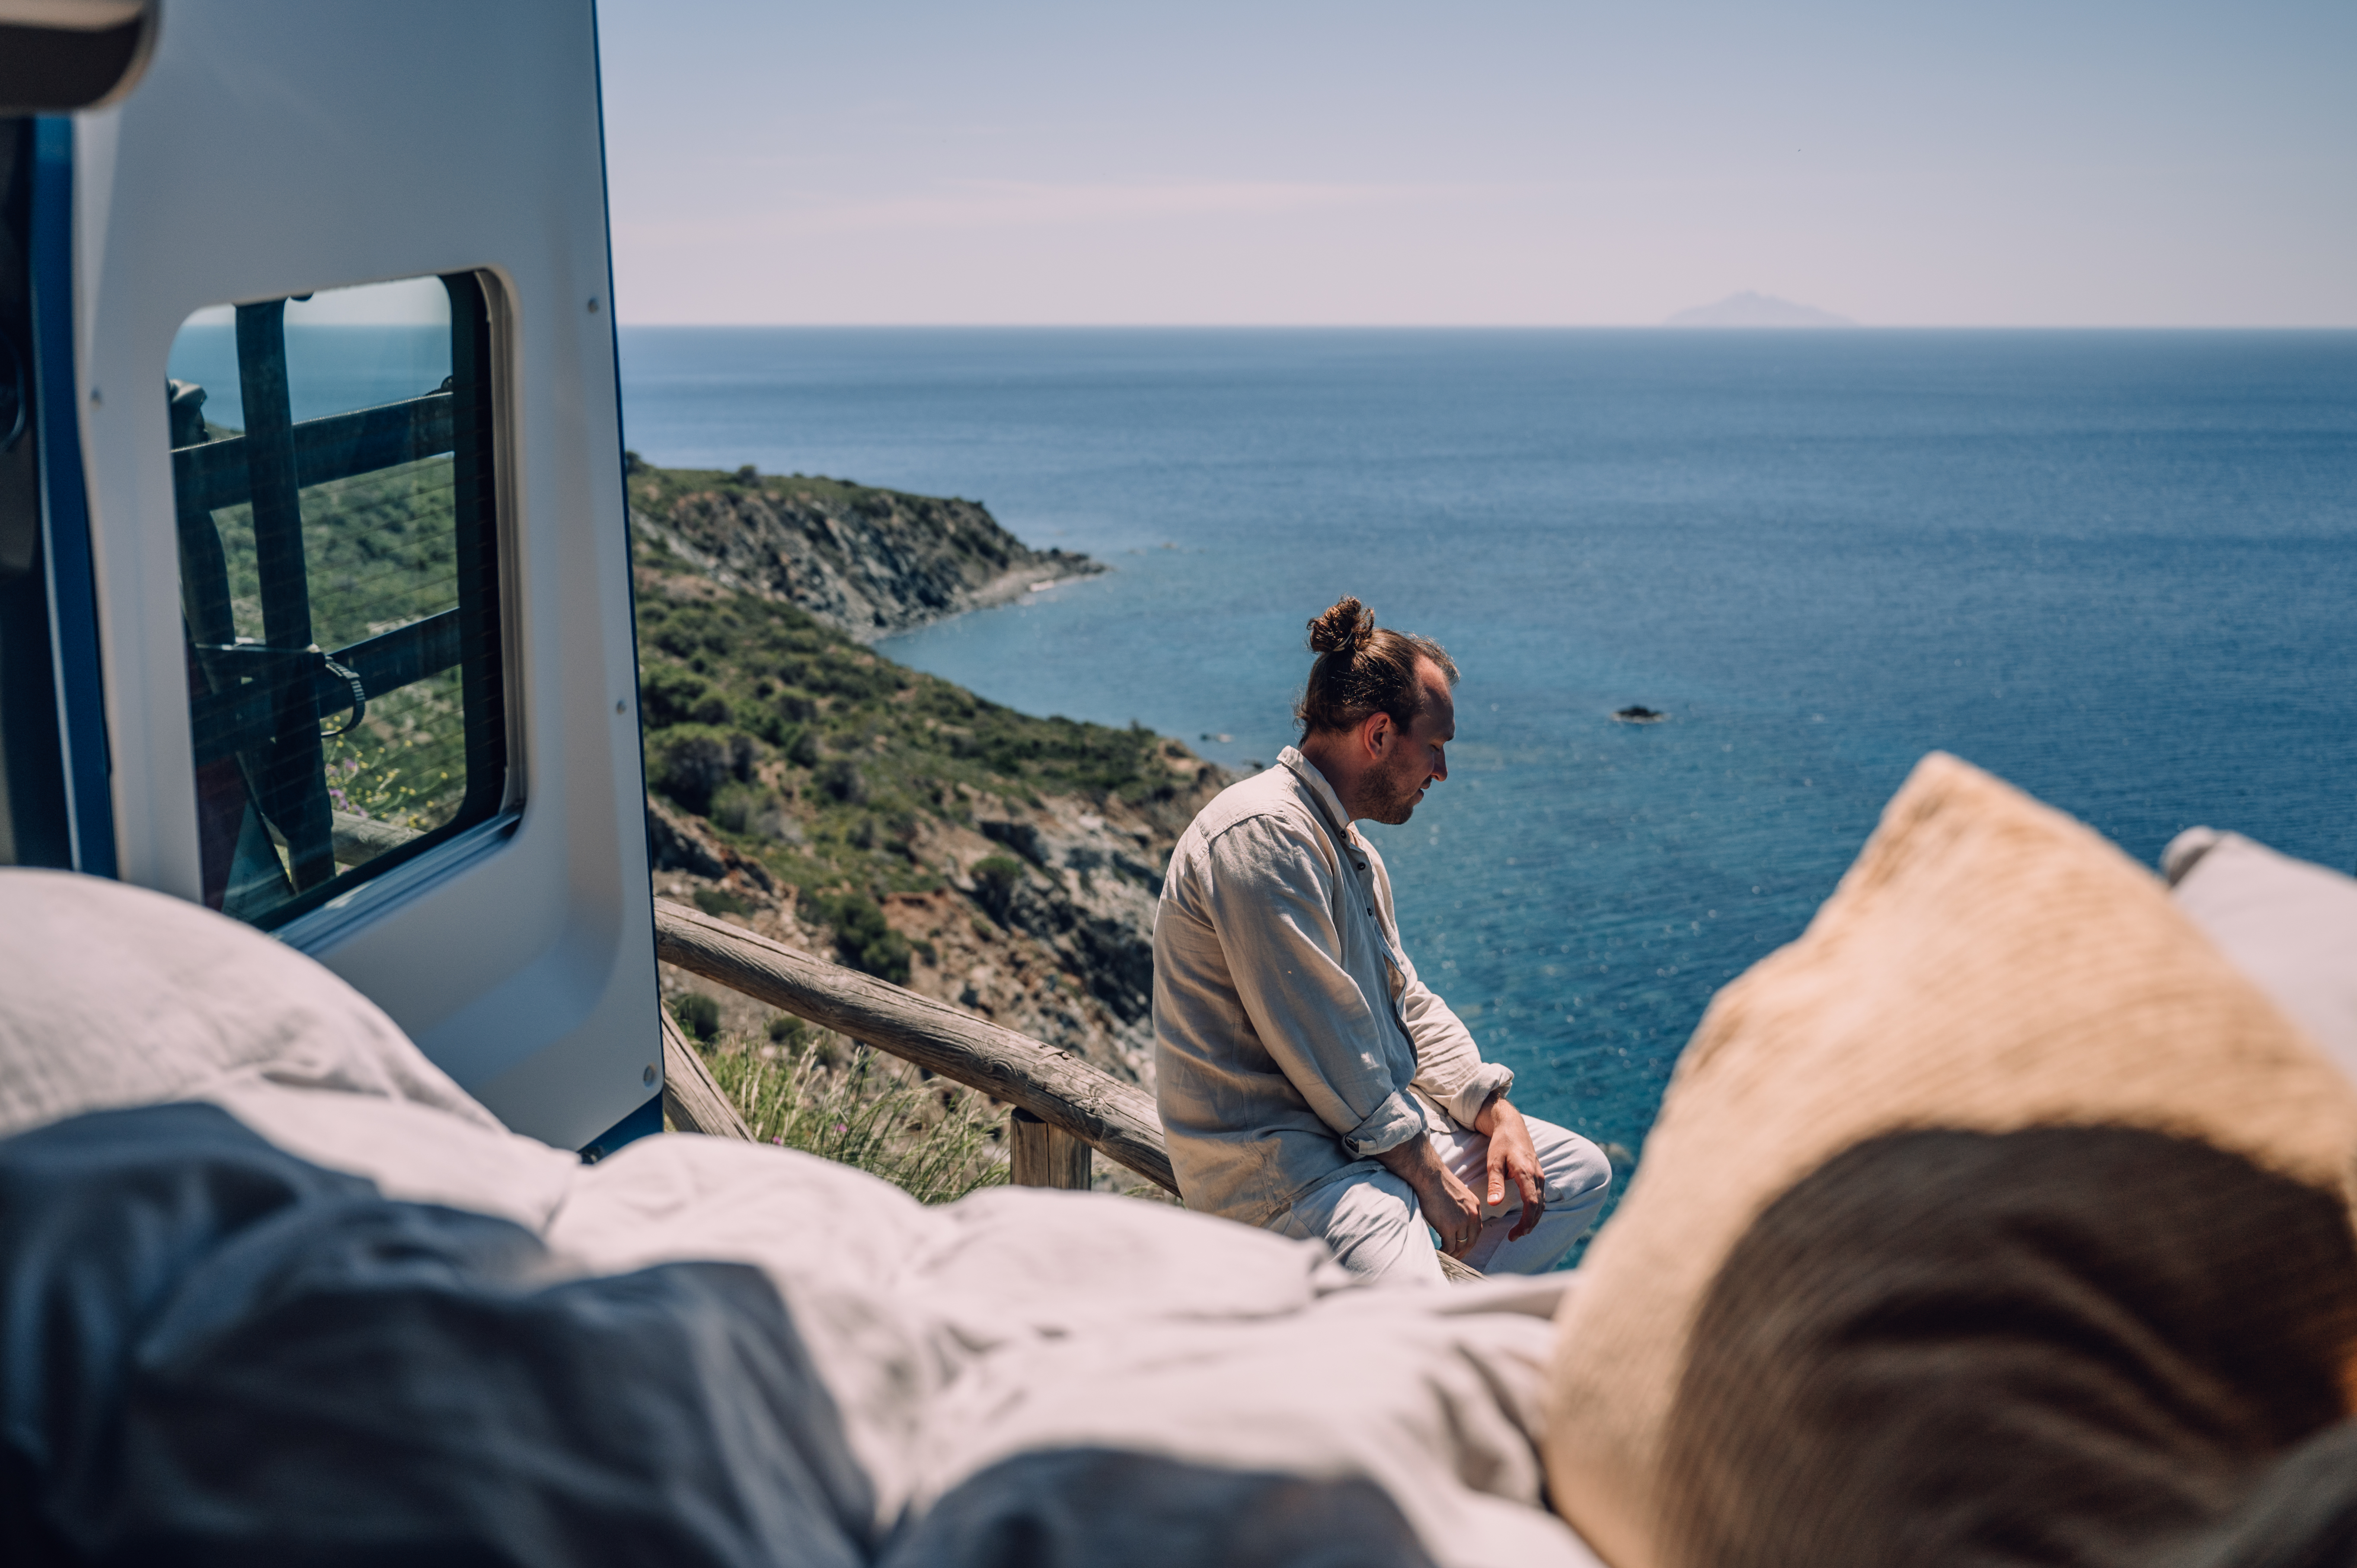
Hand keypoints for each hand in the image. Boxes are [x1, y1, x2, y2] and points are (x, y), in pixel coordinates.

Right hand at [1375, 1136, 1484, 1257]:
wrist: (1429, 1176)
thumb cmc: (1438, 1181)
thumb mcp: (1458, 1193)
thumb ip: (1461, 1206)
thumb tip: (1453, 1216)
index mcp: (1475, 1206)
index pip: (1477, 1229)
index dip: (1470, 1240)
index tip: (1463, 1245)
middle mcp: (1472, 1215)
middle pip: (1472, 1240)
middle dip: (1464, 1251)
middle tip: (1456, 1257)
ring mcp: (1461, 1222)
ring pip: (1461, 1245)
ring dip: (1454, 1254)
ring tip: (1447, 1257)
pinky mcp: (1449, 1227)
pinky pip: (1449, 1246)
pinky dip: (1445, 1252)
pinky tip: (1440, 1252)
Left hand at [1475, 1097, 1546, 1241]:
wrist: (1512, 1126)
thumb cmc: (1501, 1143)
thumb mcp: (1493, 1162)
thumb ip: (1495, 1183)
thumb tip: (1493, 1204)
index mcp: (1526, 1174)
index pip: (1531, 1204)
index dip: (1525, 1222)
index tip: (1514, 1234)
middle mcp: (1537, 1176)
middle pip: (1538, 1208)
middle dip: (1528, 1225)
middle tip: (1514, 1237)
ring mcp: (1540, 1176)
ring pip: (1541, 1204)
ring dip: (1532, 1219)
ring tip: (1519, 1231)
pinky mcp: (1539, 1176)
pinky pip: (1540, 1197)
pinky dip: (1535, 1210)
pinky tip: (1526, 1217)